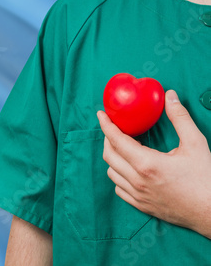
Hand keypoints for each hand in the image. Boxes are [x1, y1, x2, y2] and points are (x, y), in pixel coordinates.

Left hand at [97, 89, 210, 237]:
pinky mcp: (141, 205)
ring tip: (123, 147)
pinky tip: (128, 169)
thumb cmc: (205, 179)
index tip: (101, 114)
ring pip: (111, 172)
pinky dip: (119, 176)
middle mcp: (137, 180)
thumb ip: (180, 118)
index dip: (106, 125)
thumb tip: (169, 96)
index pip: (116, 140)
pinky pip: (119, 189)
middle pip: (109, 155)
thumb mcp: (195, 143)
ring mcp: (137, 195)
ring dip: (113, 157)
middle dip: (108, 138)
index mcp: (147, 164)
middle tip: (114, 128)